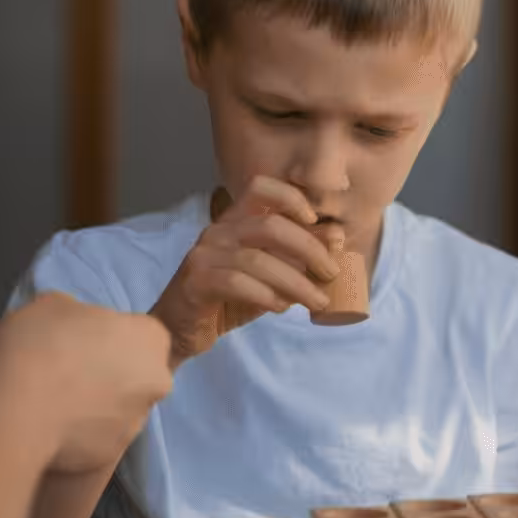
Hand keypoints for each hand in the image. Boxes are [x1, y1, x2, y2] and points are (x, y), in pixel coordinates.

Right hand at [0, 292, 173, 472]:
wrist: (16, 412)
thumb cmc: (38, 344)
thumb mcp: (52, 304)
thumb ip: (78, 315)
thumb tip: (77, 330)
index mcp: (151, 339)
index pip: (141, 332)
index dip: (110, 334)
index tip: (80, 340)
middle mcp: (157, 383)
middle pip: (135, 373)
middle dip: (108, 372)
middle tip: (67, 370)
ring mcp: (136, 425)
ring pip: (118, 409)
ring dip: (94, 404)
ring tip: (52, 402)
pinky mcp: (111, 456)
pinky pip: (96, 438)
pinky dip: (79, 433)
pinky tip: (49, 427)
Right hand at [149, 175, 339, 365]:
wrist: (181, 330)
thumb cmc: (228, 299)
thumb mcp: (270, 276)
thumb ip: (297, 257)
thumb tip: (336, 238)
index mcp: (234, 221)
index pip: (260, 187)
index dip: (291, 197)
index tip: (314, 220)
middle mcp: (217, 231)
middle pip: (270, 226)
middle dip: (309, 249)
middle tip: (331, 274)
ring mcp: (203, 255)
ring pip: (258, 260)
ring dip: (296, 282)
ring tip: (316, 301)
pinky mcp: (196, 282)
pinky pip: (237, 283)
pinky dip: (266, 295)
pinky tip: (281, 307)